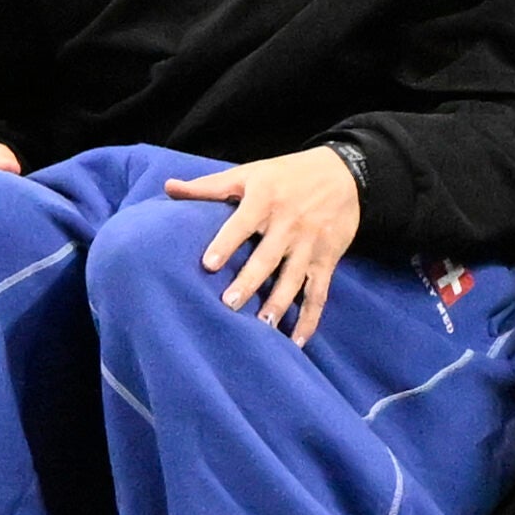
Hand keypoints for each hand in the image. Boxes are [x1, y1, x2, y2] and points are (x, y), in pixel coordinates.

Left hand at [165, 147, 360, 345]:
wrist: (345, 173)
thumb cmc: (288, 174)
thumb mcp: (250, 173)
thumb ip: (209, 186)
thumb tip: (168, 188)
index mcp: (265, 200)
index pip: (243, 223)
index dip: (226, 242)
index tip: (208, 264)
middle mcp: (288, 224)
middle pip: (267, 257)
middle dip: (250, 281)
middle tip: (229, 304)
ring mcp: (310, 245)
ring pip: (293, 279)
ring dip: (279, 304)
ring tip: (264, 326)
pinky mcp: (327, 260)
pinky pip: (319, 293)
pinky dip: (310, 319)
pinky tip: (297, 341)